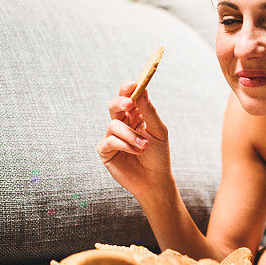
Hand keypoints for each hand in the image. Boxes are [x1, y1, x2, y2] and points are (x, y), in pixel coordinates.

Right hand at [96, 81, 173, 199]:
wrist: (155, 180)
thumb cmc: (159, 155)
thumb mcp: (158, 131)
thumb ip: (149, 111)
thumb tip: (142, 90)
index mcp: (136, 116)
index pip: (128, 97)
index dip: (127, 89)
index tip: (133, 84)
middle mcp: (122, 124)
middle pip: (114, 106)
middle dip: (121, 102)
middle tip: (130, 104)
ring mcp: (113, 137)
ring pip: (113, 125)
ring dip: (130, 135)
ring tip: (144, 146)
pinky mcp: (106, 151)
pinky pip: (109, 141)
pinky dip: (124, 145)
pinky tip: (136, 152)